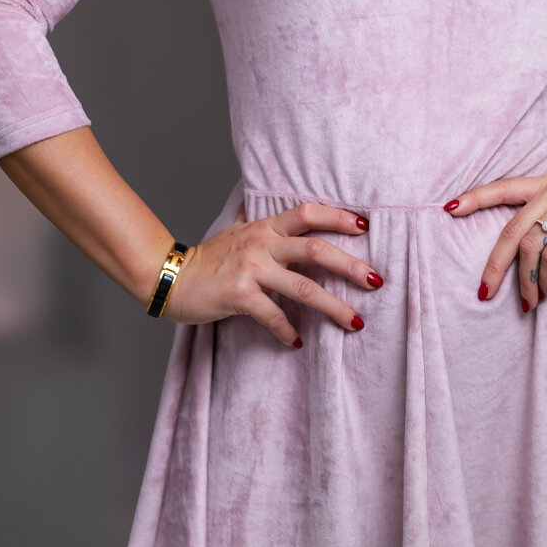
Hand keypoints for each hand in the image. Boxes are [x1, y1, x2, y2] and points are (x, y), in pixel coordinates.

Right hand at [162, 198, 384, 346]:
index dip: (337, 217)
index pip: (307, 213)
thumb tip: (269, 204)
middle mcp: (261, 245)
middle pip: (317, 250)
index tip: (364, 226)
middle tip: (376, 280)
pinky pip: (273, 316)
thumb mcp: (235, 230)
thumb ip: (257, 219)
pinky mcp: (239, 296)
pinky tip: (298, 342)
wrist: (170, 278)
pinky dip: (288, 331)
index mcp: (264, 228)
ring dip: (334, 307)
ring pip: (304, 287)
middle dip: (351, 266)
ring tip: (356, 322)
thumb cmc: (207, 258)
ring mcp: (251, 270)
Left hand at [445, 173, 546, 308]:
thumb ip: (530, 230)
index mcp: (544, 185)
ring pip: (529, 246)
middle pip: (511, 230)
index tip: (448, 209)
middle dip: (495, 265)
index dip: (475, 198)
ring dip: (526, 281)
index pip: (503, 188)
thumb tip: (492, 255)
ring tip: (529, 302)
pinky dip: (546, 280)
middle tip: (484, 292)